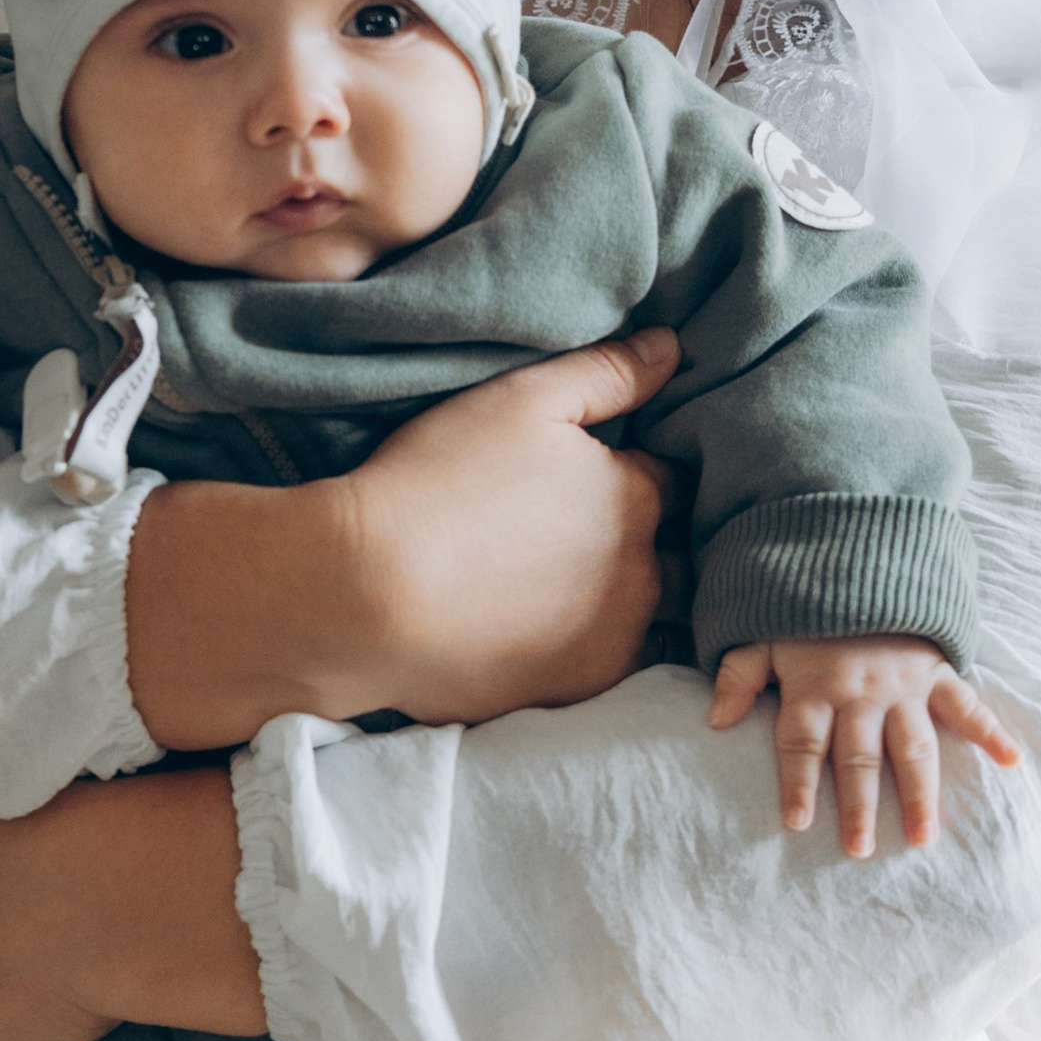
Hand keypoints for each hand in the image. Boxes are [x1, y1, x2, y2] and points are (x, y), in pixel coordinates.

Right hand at [339, 331, 678, 724]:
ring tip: (550, 581)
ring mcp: (614, 639)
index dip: (628, 473)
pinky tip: (534, 626)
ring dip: (616, 596)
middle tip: (567, 531)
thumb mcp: (521, 399)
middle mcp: (644, 572)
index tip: (586, 476)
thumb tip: (674, 350)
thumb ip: (606, 373)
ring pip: (643, 612)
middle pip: (665, 549)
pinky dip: (583, 645)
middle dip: (636, 539)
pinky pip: (604, 664)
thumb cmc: (438, 482)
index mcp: (636, 496)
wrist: (366, 597)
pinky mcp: (575, 690)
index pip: (665, 479)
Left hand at [707, 634, 1022, 859]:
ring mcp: (902, 686)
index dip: (797, 783)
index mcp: (814, 688)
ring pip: (912, 747)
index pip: (801, 744)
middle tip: (860, 850)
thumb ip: (738, 677)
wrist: (859, 555)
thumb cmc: (807, 609)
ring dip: (919, 793)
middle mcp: (860, 694)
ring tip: (923, 836)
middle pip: (858, 758)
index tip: (797, 824)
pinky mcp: (935, 672)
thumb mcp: (761, 634)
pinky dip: (991, 730)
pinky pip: (966, 704)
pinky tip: (1012, 760)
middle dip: (858, 806)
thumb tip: (715, 722)